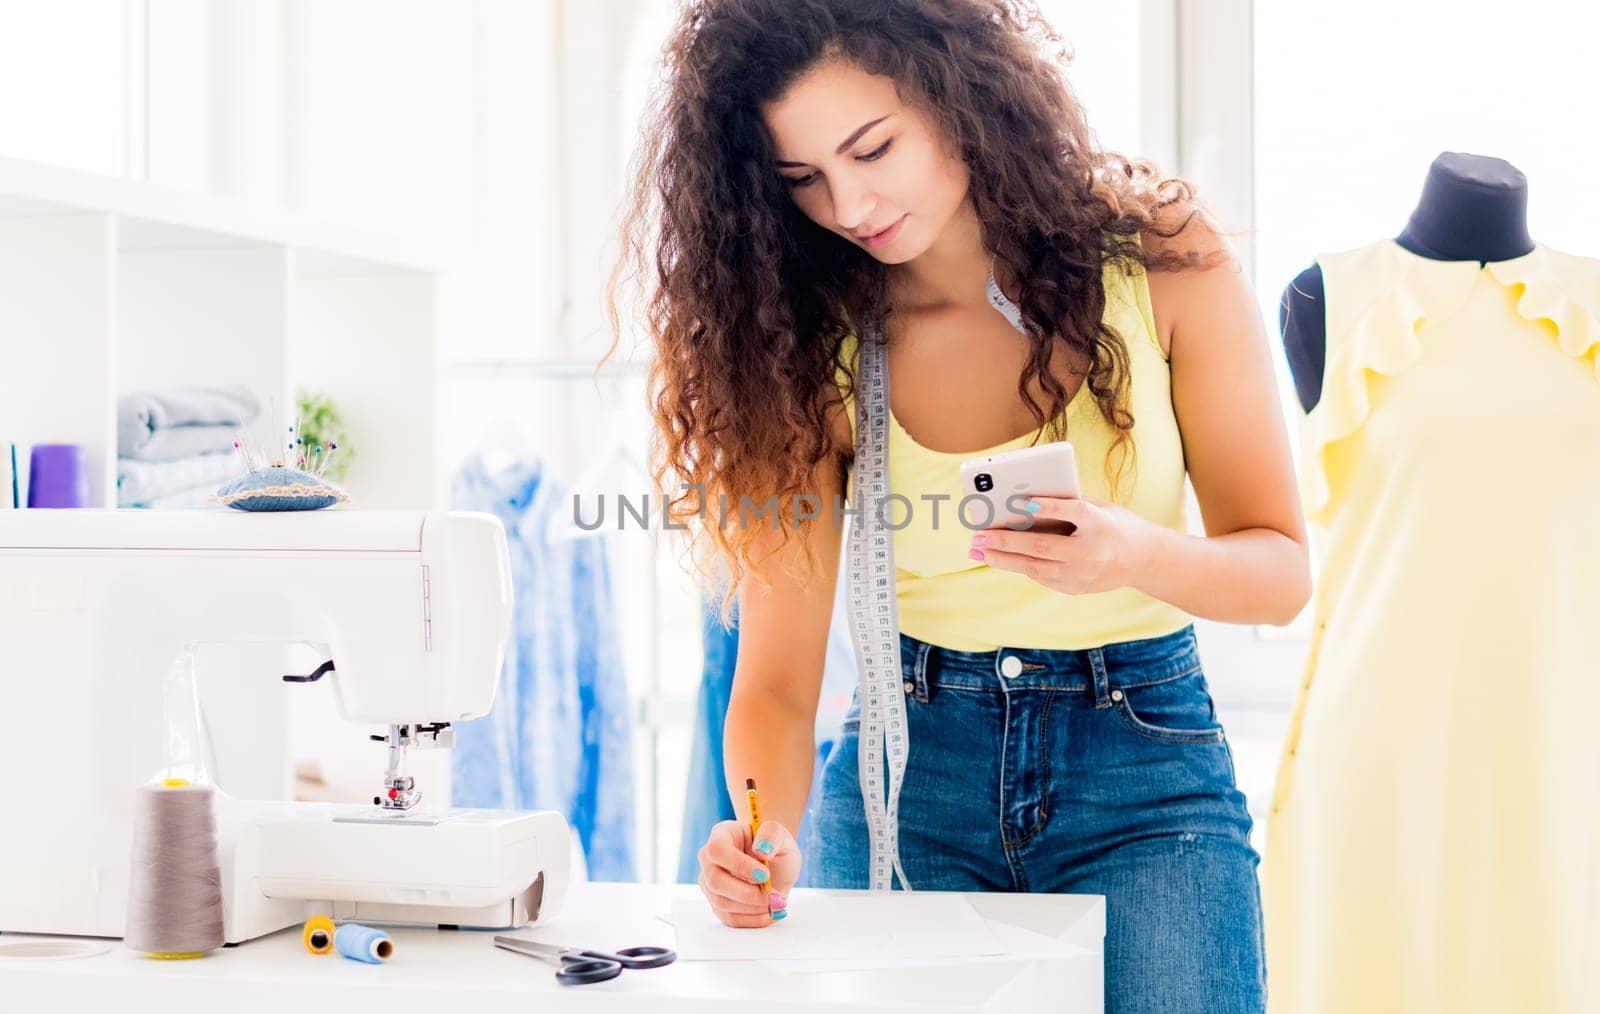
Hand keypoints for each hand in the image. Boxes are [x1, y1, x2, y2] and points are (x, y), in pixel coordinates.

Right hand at [696, 819, 800, 927]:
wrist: (776, 866)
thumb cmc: (774, 847)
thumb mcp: (782, 835)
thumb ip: (773, 834)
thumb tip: (761, 849)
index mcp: (722, 835)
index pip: (718, 850)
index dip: (739, 865)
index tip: (764, 874)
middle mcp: (710, 859)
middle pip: (715, 880)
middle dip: (747, 892)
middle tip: (772, 893)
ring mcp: (710, 883)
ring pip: (721, 902)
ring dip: (752, 907)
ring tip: (774, 901)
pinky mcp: (718, 903)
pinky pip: (730, 918)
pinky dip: (752, 919)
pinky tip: (769, 911)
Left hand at [967, 496, 1153, 595]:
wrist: (1144, 559)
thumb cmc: (1116, 524)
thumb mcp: (1100, 507)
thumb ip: (1068, 504)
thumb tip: (1025, 502)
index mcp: (1102, 524)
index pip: (1074, 512)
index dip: (1049, 506)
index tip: (1023, 500)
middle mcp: (1092, 551)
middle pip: (1044, 546)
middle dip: (1006, 541)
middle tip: (978, 536)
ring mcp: (1084, 574)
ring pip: (1036, 567)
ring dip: (1003, 559)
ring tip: (979, 550)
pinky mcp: (1076, 588)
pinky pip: (1041, 576)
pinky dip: (1020, 565)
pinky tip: (1000, 557)